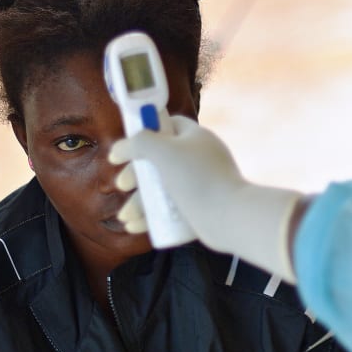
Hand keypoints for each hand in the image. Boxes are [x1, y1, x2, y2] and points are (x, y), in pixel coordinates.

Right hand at [109, 115, 302, 280]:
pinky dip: (153, 216)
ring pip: (162, 189)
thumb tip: (121, 149)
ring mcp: (201, 184)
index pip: (168, 124)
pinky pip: (171, 209)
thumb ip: (139, 142)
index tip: (125, 148)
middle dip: (136, 174)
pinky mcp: (201, 208)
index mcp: (196, 138)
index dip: (144, 132)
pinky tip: (135, 226)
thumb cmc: (196, 178)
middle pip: (159, 160)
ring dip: (139, 202)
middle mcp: (199, 159)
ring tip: (125, 217)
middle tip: (122, 185)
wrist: (230, 217)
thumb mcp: (163, 151)